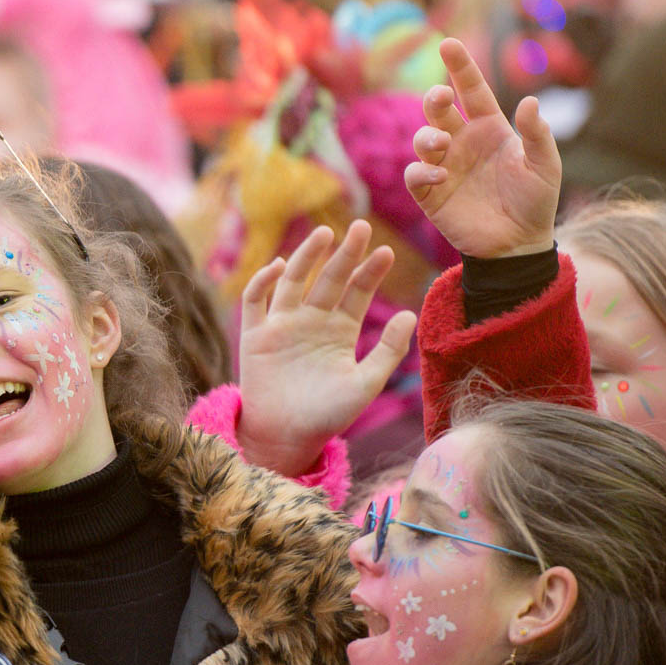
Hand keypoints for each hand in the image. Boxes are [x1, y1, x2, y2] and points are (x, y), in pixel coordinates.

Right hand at [234, 221, 415, 475]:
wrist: (286, 437)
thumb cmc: (328, 415)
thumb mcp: (365, 384)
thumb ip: (388, 351)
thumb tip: (410, 313)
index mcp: (340, 330)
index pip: (357, 292)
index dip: (370, 271)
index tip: (385, 252)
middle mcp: (312, 321)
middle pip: (329, 278)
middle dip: (344, 253)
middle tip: (360, 227)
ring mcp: (283, 324)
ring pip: (294, 280)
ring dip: (307, 256)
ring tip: (324, 234)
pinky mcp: (255, 334)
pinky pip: (256, 301)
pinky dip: (264, 281)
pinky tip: (280, 267)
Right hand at [404, 39, 559, 259]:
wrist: (519, 245)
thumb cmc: (536, 201)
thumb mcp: (545, 165)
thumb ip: (537, 133)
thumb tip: (528, 101)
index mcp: (489, 128)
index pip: (471, 90)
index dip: (460, 66)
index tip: (448, 43)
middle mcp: (463, 142)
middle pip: (438, 109)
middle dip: (434, 98)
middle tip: (441, 98)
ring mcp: (444, 167)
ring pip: (422, 139)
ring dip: (427, 135)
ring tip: (441, 143)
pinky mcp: (431, 195)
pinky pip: (415, 175)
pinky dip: (421, 171)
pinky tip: (439, 175)